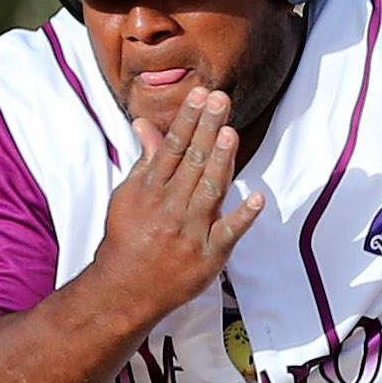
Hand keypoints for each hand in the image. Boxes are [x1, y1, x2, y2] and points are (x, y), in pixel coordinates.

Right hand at [82, 84, 261, 323]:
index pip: (172, 147)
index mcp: (150, 189)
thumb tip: (144, 123)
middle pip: (193, 162)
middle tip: (220, 99)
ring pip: (209, 190)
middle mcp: (170, 207)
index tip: (200, 94)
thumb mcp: (129, 195)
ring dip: (221, 161)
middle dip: (207, 129)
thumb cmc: (128, 237)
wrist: (124, 288)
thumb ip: (145, 159)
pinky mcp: (207, 255)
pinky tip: (257, 198)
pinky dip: (242, 217)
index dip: (188, 119)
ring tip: (229, 133)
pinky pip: (227, 234)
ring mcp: (190, 231)